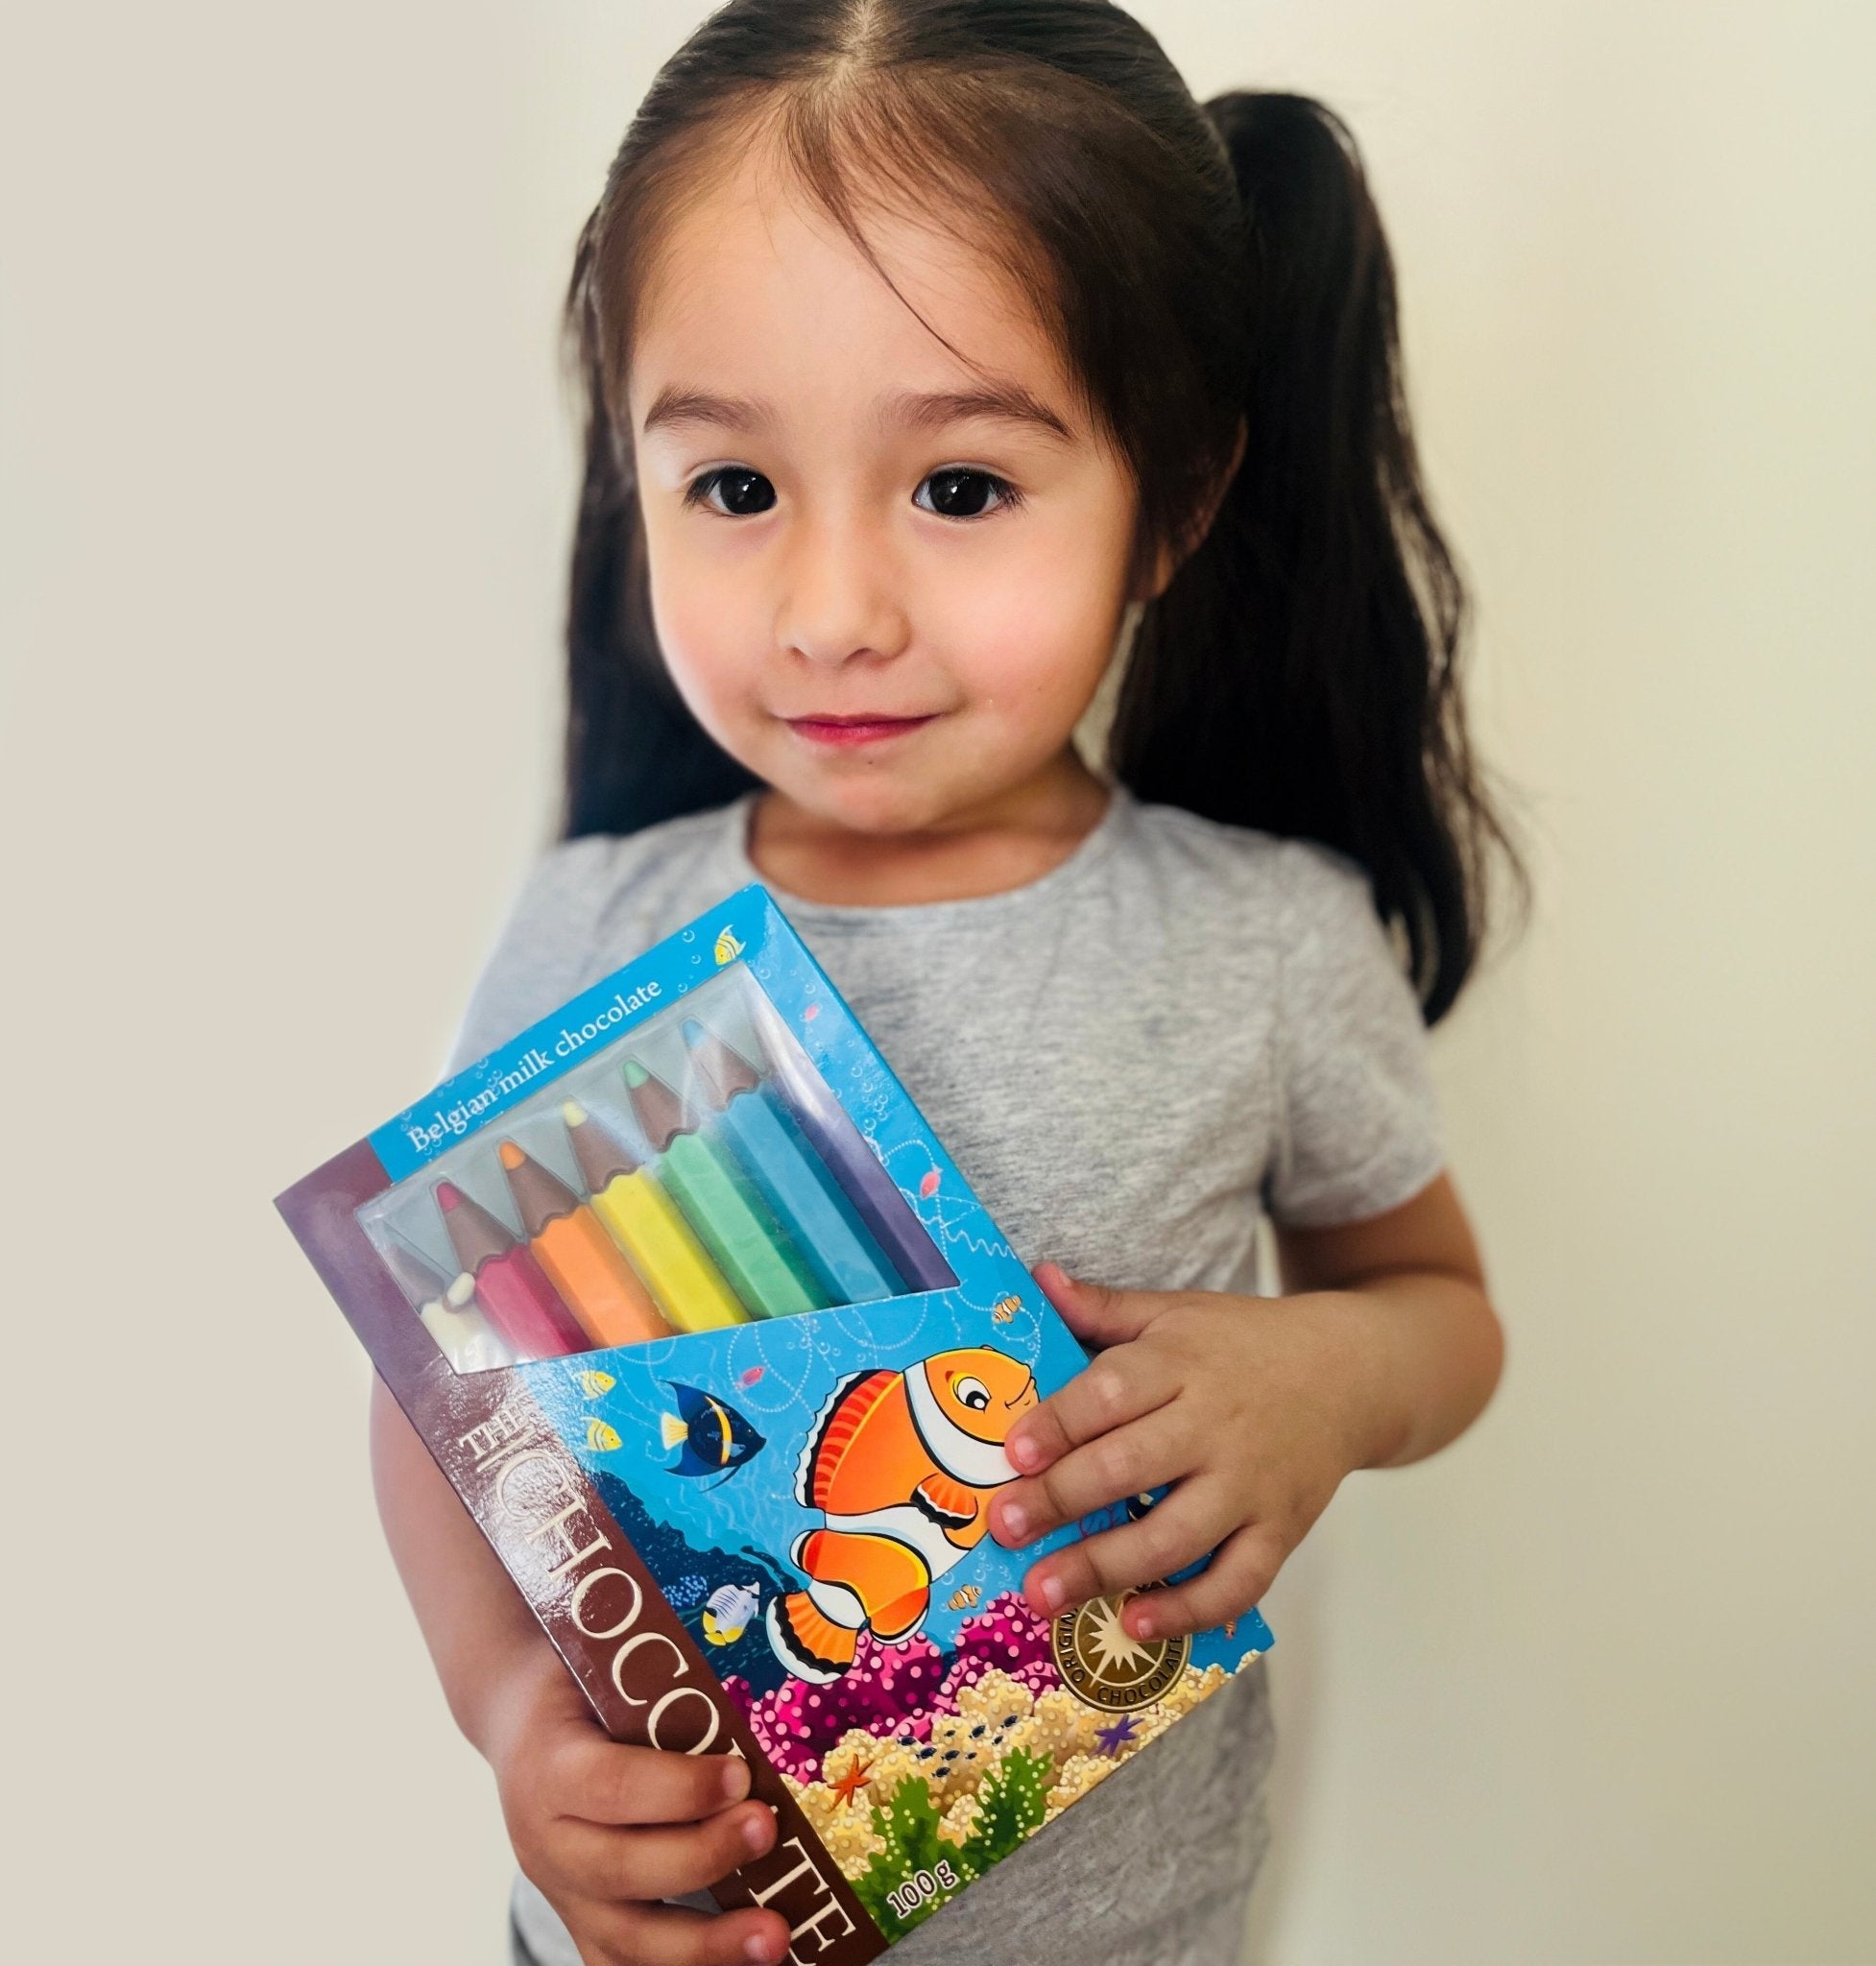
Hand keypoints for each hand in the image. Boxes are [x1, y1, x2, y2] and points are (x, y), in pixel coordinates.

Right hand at [485, 1651, 791, 1965]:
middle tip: (767, 1829)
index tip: (740, 1774)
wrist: (518, 1723)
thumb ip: (663, 1688)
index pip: (611, 1786)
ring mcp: (562, 1893)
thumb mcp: (606, 1668)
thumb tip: (750, 1700)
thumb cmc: (580, 1687)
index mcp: (548, 1764)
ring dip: (706, 1946)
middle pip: (619, 1870)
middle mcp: (545, 1840)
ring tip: (775, 1937)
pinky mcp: (583, 1924)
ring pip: (626, 1941)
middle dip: (703, 1857)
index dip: (678, 1788)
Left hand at [990, 1263, 1379, 1641]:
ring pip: (1174, 1536)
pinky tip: (1136, 1625)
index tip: (1013, 1453)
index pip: (1112, 1393)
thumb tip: (1037, 1278)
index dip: (1059, 1424)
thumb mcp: (1175, 1312)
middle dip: (1060, 1501)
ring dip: (1104, 1569)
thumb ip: (1103, 1307)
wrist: (1351, 1373)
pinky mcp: (1281, 1531)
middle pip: (1130, 1467)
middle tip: (1005, 1527)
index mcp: (1182, 1362)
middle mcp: (1215, 1425)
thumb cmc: (1242, 1345)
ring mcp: (1251, 1484)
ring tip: (1043, 1593)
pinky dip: (1188, 1610)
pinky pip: (1236, 1582)